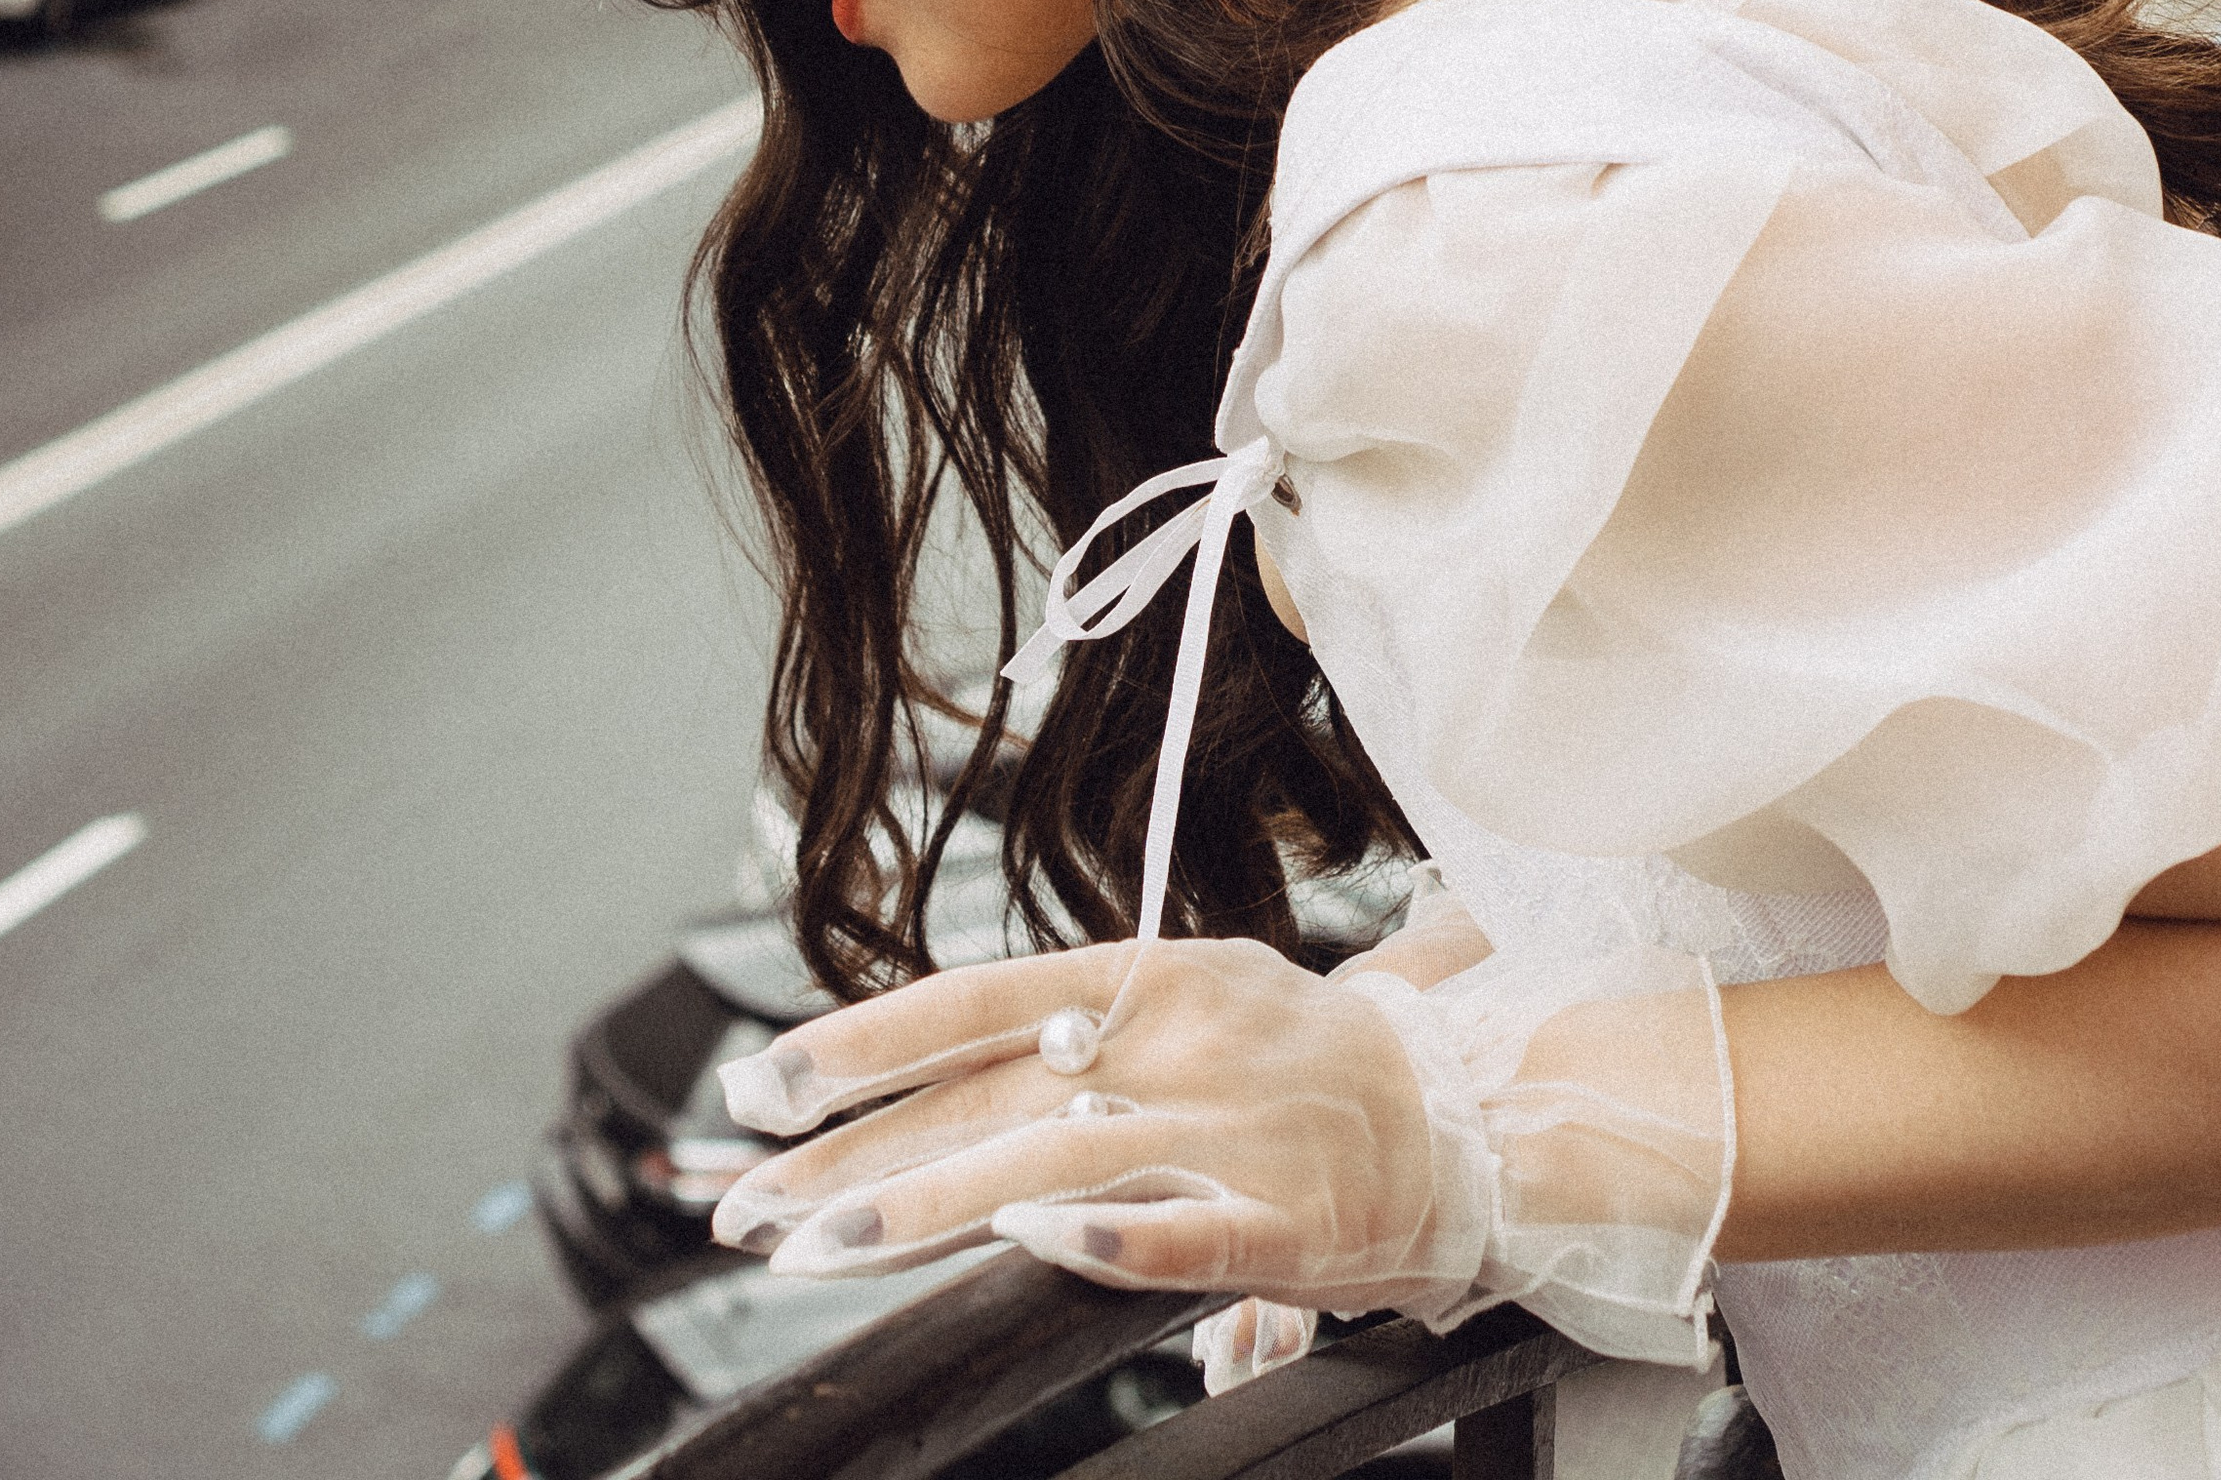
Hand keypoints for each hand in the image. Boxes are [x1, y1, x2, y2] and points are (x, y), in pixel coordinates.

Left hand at [712, 935, 1475, 1309]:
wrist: (1476, 1109)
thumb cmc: (1310, 1067)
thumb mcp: (1190, 1023)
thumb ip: (1075, 1071)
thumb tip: (957, 1132)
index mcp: (1147, 974)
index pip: (975, 1000)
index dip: (863, 1044)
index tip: (758, 1088)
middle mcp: (1175, 1036)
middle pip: (983, 1093)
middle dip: (851, 1155)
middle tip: (744, 1203)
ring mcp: (1230, 1122)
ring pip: (1054, 1154)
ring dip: (927, 1204)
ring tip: (822, 1246)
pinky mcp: (1289, 1212)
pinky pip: (1186, 1227)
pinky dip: (1110, 1237)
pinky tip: (1034, 1247)